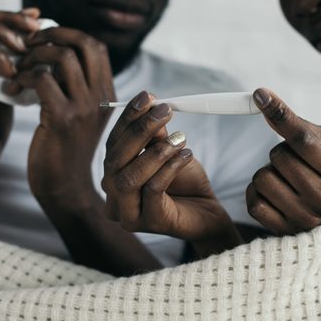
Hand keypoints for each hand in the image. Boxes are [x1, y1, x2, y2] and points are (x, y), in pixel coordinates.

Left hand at [10, 27, 115, 210]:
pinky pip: (42, 79)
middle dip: (52, 34)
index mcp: (107, 95)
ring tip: (17, 68)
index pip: (95, 46)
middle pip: (84, 43)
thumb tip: (57, 55)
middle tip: (28, 44)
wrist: (65, 189)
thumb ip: (77, 89)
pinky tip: (12, 88)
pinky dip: (23, 76)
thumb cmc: (65, 152)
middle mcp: (101, 98)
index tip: (43, 41)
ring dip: (34, 55)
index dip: (68, 34)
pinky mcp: (61, 119)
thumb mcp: (81, 117)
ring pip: (62, 56)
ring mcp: (84, 108)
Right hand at [102, 91, 241, 251]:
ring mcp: (129, 215)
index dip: (128, 119)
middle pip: (114, 161)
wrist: (207, 214)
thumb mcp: (169, 152)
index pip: (113, 144)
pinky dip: (169, 168)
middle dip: (139, 132)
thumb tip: (151, 102)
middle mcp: (114, 198)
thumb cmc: (185, 184)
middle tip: (165, 111)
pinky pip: (153, 190)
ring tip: (180, 138)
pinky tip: (186, 155)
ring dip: (155, 152)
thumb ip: (156, 133)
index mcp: (113, 178)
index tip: (147, 96)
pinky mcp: (150, 224)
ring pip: (129, 178)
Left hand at [246, 88, 320, 234]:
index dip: (279, 114)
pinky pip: (253, 203)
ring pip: (262, 178)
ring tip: (286, 180)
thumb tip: (262, 97)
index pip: (303, 141)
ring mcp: (305, 220)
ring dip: (268, 172)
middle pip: (279, 157)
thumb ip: (297, 124)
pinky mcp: (284, 233)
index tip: (260, 94)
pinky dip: (256, 193)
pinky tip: (274, 194)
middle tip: (295, 162)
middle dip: (280, 152)